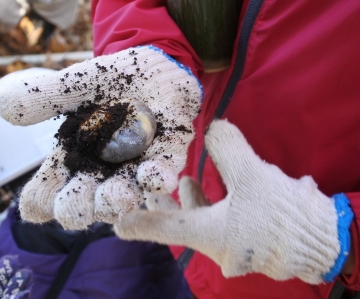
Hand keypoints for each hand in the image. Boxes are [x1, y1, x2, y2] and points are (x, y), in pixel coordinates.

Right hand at [0, 46, 201, 229]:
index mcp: (72, 158)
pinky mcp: (165, 158)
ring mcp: (133, 168)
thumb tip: (2, 106)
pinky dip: (157, 179)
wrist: (155, 66)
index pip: (48, 192)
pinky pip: (161, 175)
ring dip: (116, 202)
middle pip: (81, 207)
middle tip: (76, 203)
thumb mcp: (76, 85)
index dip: (39, 203)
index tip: (37, 206)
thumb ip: (45, 97)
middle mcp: (100, 171)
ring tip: (119, 196)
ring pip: (120, 201)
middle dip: (76, 209)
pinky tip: (155, 175)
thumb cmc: (113, 79)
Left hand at [115, 119, 353, 283]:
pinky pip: (225, 224)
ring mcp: (234, 248)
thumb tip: (213, 128)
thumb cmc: (283, 213)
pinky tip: (223, 188)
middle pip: (182, 225)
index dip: (139, 223)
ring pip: (204, 223)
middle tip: (152, 190)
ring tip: (184, 180)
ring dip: (194, 202)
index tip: (118, 224)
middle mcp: (217, 247)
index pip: (163, 229)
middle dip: (167, 206)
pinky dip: (219, 206)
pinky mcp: (251, 244)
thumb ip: (226, 148)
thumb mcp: (252, 174)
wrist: (326, 240)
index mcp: (208, 234)